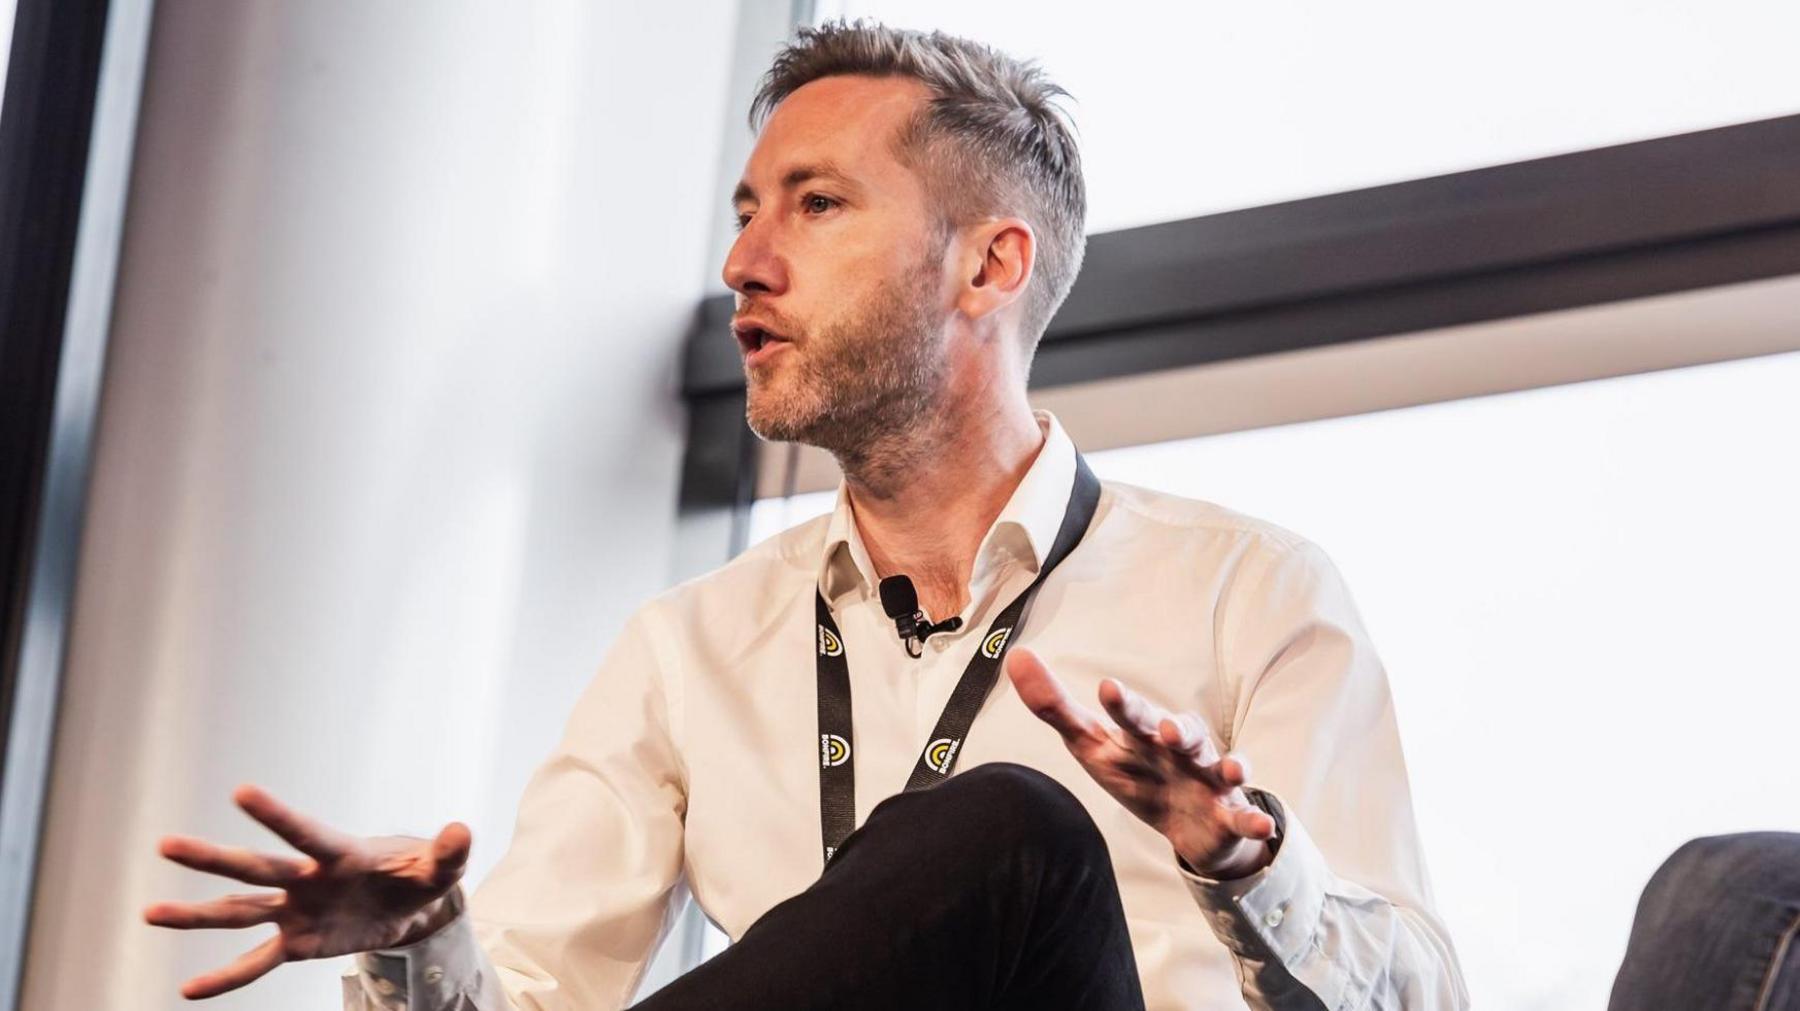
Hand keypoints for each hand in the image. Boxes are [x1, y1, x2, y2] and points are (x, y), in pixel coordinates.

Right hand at [144, 784, 469, 999]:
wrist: (411, 902)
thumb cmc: (420, 872)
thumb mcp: (440, 865)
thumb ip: (447, 852)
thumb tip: (461, 832)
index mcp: (339, 852)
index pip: (304, 831)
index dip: (275, 814)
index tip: (240, 791)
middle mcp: (306, 878)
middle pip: (255, 868)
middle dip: (213, 858)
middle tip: (166, 844)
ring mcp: (296, 911)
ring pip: (240, 912)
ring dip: (197, 914)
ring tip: (150, 913)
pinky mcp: (298, 943)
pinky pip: (256, 963)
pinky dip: (226, 978)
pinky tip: (189, 990)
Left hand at [1006, 648, 1276, 878]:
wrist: (1189, 827)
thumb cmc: (1135, 773)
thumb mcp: (1091, 746)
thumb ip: (1054, 707)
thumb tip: (1016, 656)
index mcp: (1144, 733)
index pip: (1131, 715)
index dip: (1121, 704)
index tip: (1107, 687)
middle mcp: (1179, 748)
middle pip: (1179, 732)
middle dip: (1175, 728)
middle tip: (1167, 727)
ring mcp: (1208, 778)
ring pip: (1215, 763)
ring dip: (1218, 761)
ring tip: (1224, 767)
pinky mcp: (1229, 812)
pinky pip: (1244, 815)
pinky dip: (1254, 819)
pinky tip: (1261, 822)